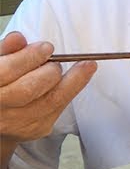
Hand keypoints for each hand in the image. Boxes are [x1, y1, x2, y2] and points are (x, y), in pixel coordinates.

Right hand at [0, 31, 94, 149]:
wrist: (1, 116)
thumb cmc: (0, 84)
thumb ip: (6, 51)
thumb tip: (18, 38)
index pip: (5, 72)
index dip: (27, 58)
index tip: (45, 47)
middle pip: (27, 90)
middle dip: (48, 71)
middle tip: (55, 61)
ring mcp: (15, 124)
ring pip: (49, 102)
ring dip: (71, 81)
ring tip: (83, 66)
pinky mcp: (34, 130)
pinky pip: (57, 109)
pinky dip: (70, 91)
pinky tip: (79, 78)